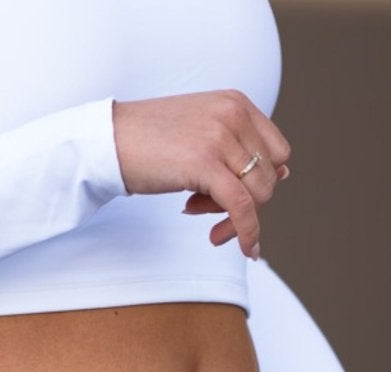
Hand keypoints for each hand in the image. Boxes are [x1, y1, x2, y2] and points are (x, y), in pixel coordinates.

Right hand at [112, 91, 290, 259]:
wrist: (108, 141)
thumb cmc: (148, 142)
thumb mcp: (201, 133)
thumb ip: (238, 147)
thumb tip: (283, 175)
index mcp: (236, 102)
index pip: (276, 151)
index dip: (262, 181)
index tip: (234, 196)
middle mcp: (233, 113)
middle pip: (269, 176)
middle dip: (248, 204)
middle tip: (210, 213)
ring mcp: (220, 136)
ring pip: (259, 194)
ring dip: (238, 219)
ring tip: (202, 218)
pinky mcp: (205, 163)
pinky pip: (242, 207)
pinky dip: (247, 233)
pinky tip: (245, 249)